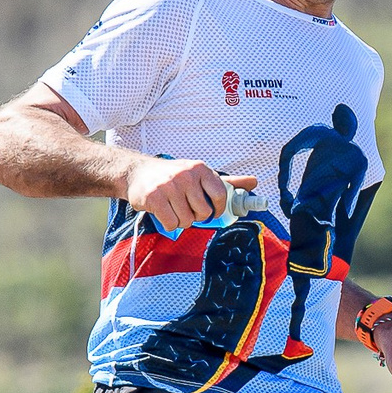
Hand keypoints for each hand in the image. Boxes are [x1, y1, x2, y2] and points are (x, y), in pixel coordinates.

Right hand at [123, 157, 258, 230]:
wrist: (137, 172)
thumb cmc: (174, 176)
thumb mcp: (200, 175)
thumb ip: (227, 182)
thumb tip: (254, 182)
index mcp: (201, 169)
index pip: (221, 196)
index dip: (218, 209)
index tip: (211, 210)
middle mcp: (186, 175)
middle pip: (204, 212)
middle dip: (196, 216)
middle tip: (186, 208)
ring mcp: (169, 186)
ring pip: (187, 220)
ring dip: (181, 221)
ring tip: (174, 209)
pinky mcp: (155, 198)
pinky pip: (172, 223)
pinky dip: (169, 223)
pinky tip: (164, 213)